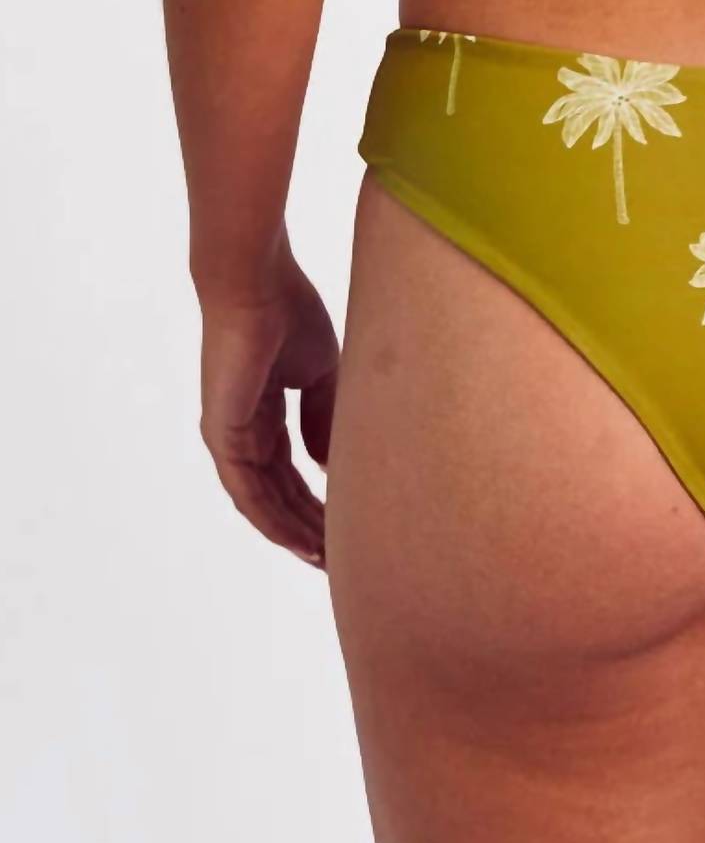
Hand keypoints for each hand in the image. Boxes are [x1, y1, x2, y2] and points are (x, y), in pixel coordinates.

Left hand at [198, 248, 339, 566]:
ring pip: (261, 501)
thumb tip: (327, 464)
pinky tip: (301, 539)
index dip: (314, 499)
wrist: (257, 284)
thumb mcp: (320, 372)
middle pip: (275, 493)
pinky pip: (248, 492)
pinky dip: (274, 519)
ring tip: (324, 557)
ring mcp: (228, 436)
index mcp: (261, 412)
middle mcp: (240, 430)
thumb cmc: (289, 313)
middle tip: (337, 555)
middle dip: (306, 525)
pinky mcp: (223, 436)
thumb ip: (323, 417)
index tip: (343, 523)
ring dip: (292, 531)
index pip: (288, 469)